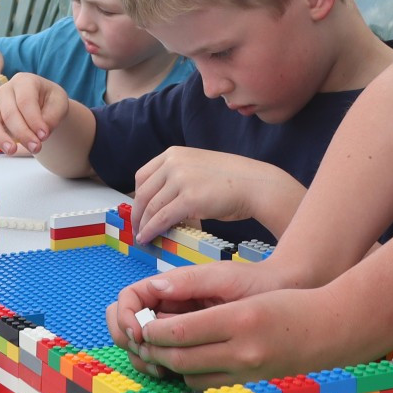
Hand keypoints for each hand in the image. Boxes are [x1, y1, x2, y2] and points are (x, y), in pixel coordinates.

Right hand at [0, 73, 67, 157]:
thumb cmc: (49, 101)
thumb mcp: (59, 102)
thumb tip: (41, 133)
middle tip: (36, 147)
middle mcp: (5, 92)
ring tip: (12, 151)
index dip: (34, 120)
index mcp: (23, 82)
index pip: (25, 101)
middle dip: (22, 133)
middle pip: (9, 113)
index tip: (44, 135)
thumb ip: (53, 116)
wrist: (42, 105)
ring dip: (0, 138)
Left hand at [109, 263, 365, 386]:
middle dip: (156, 351)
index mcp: (240, 320)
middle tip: (141, 339)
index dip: (155, 331)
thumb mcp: (243, 290)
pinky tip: (187, 359)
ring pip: (192, 376)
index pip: (182, 332)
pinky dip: (192, 374)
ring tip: (160, 349)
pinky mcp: (251, 381)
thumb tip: (161, 299)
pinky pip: (210, 384)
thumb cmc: (285, 300)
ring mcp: (248, 371)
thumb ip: (201, 297)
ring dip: (171, 365)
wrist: (328, 329)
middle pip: (182, 359)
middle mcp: (244, 351)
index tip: (142, 323)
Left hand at [130, 147, 302, 245]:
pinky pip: (162, 217)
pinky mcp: (189, 198)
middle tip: (136, 229)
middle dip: (137, 214)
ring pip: (151, 207)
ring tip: (143, 237)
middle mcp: (173, 163)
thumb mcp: (197, 170)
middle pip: (143, 192)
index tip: (138, 211)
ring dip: (144, 225)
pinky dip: (152, 230)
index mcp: (173, 154)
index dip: (137, 197)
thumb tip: (159, 205)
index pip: (142, 176)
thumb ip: (176, 181)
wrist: (255, 185)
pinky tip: (149, 238)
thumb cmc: (231, 181)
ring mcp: (180, 179)